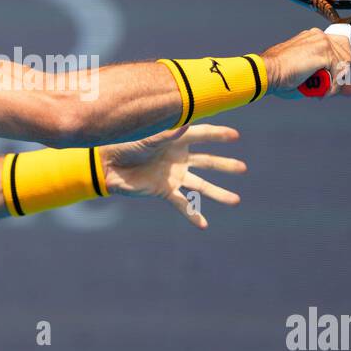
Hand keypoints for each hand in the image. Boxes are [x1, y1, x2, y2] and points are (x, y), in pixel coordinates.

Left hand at [100, 124, 245, 229]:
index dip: (218, 135)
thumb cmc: (125, 144)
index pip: (202, 136)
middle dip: (225, 165)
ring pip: (200, 185)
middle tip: (243, 168)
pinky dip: (193, 215)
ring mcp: (174, 175)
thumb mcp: (147, 137)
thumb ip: (167, 134)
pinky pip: (182, 204)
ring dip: (218, 193)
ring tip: (236, 200)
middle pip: (207, 162)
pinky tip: (204, 225)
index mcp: (176, 140)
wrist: (107, 165)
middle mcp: (179, 158)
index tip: (235, 136)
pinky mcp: (165, 190)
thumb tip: (187, 125)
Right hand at [260, 27, 350, 98]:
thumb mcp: (309, 79)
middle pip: (347, 58)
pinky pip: (339, 75)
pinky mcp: (324, 54)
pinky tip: (317, 90)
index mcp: (313, 37)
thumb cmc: (281, 76)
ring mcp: (323, 43)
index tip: (330, 79)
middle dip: (338, 76)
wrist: (266, 73)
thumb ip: (332, 82)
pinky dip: (330, 87)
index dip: (339, 68)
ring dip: (333, 83)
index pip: (341, 50)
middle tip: (322, 86)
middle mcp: (320, 36)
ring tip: (316, 89)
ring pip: (344, 67)